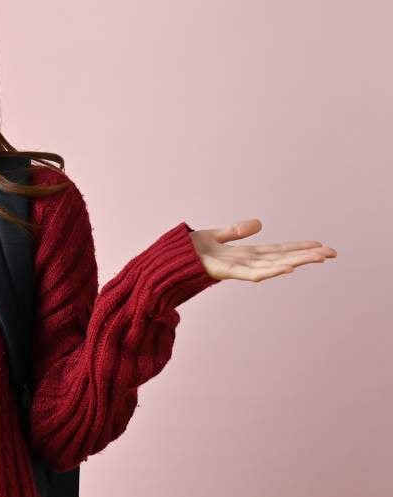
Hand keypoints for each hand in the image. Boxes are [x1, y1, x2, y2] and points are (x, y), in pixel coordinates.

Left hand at [189, 218, 336, 281]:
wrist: (165, 262)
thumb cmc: (187, 252)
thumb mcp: (216, 236)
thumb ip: (236, 231)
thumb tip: (259, 223)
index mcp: (244, 254)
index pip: (277, 250)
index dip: (298, 248)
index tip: (320, 246)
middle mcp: (244, 263)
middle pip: (281, 258)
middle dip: (306, 256)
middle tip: (332, 252)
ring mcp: (236, 269)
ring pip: (273, 266)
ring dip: (297, 261)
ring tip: (319, 257)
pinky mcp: (224, 272)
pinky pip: (251, 273)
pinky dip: (270, 271)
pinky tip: (288, 268)